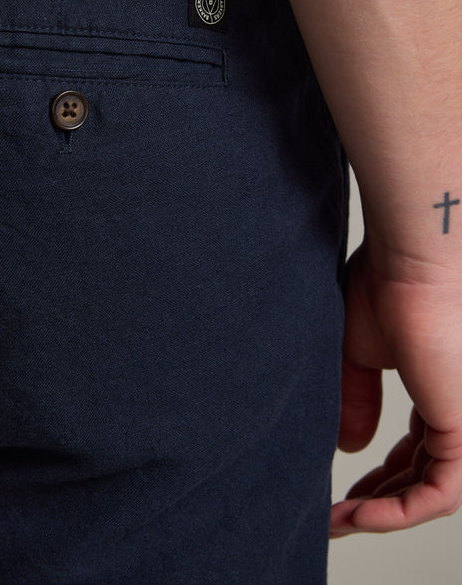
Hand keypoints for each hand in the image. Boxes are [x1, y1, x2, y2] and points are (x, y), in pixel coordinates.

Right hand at [330, 242, 461, 535]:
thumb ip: (356, 401)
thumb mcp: (359, 355)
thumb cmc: (387, 287)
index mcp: (439, 391)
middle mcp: (456, 409)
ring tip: (335, 522)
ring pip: (429, 493)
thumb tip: (351, 447)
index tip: (341, 492)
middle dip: (377, 500)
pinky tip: (354, 515)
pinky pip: (434, 497)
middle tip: (335, 515)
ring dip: (379, 514)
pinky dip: (392, 512)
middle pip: (421, 476)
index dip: (380, 476)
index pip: (417, 450)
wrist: (411, 263)